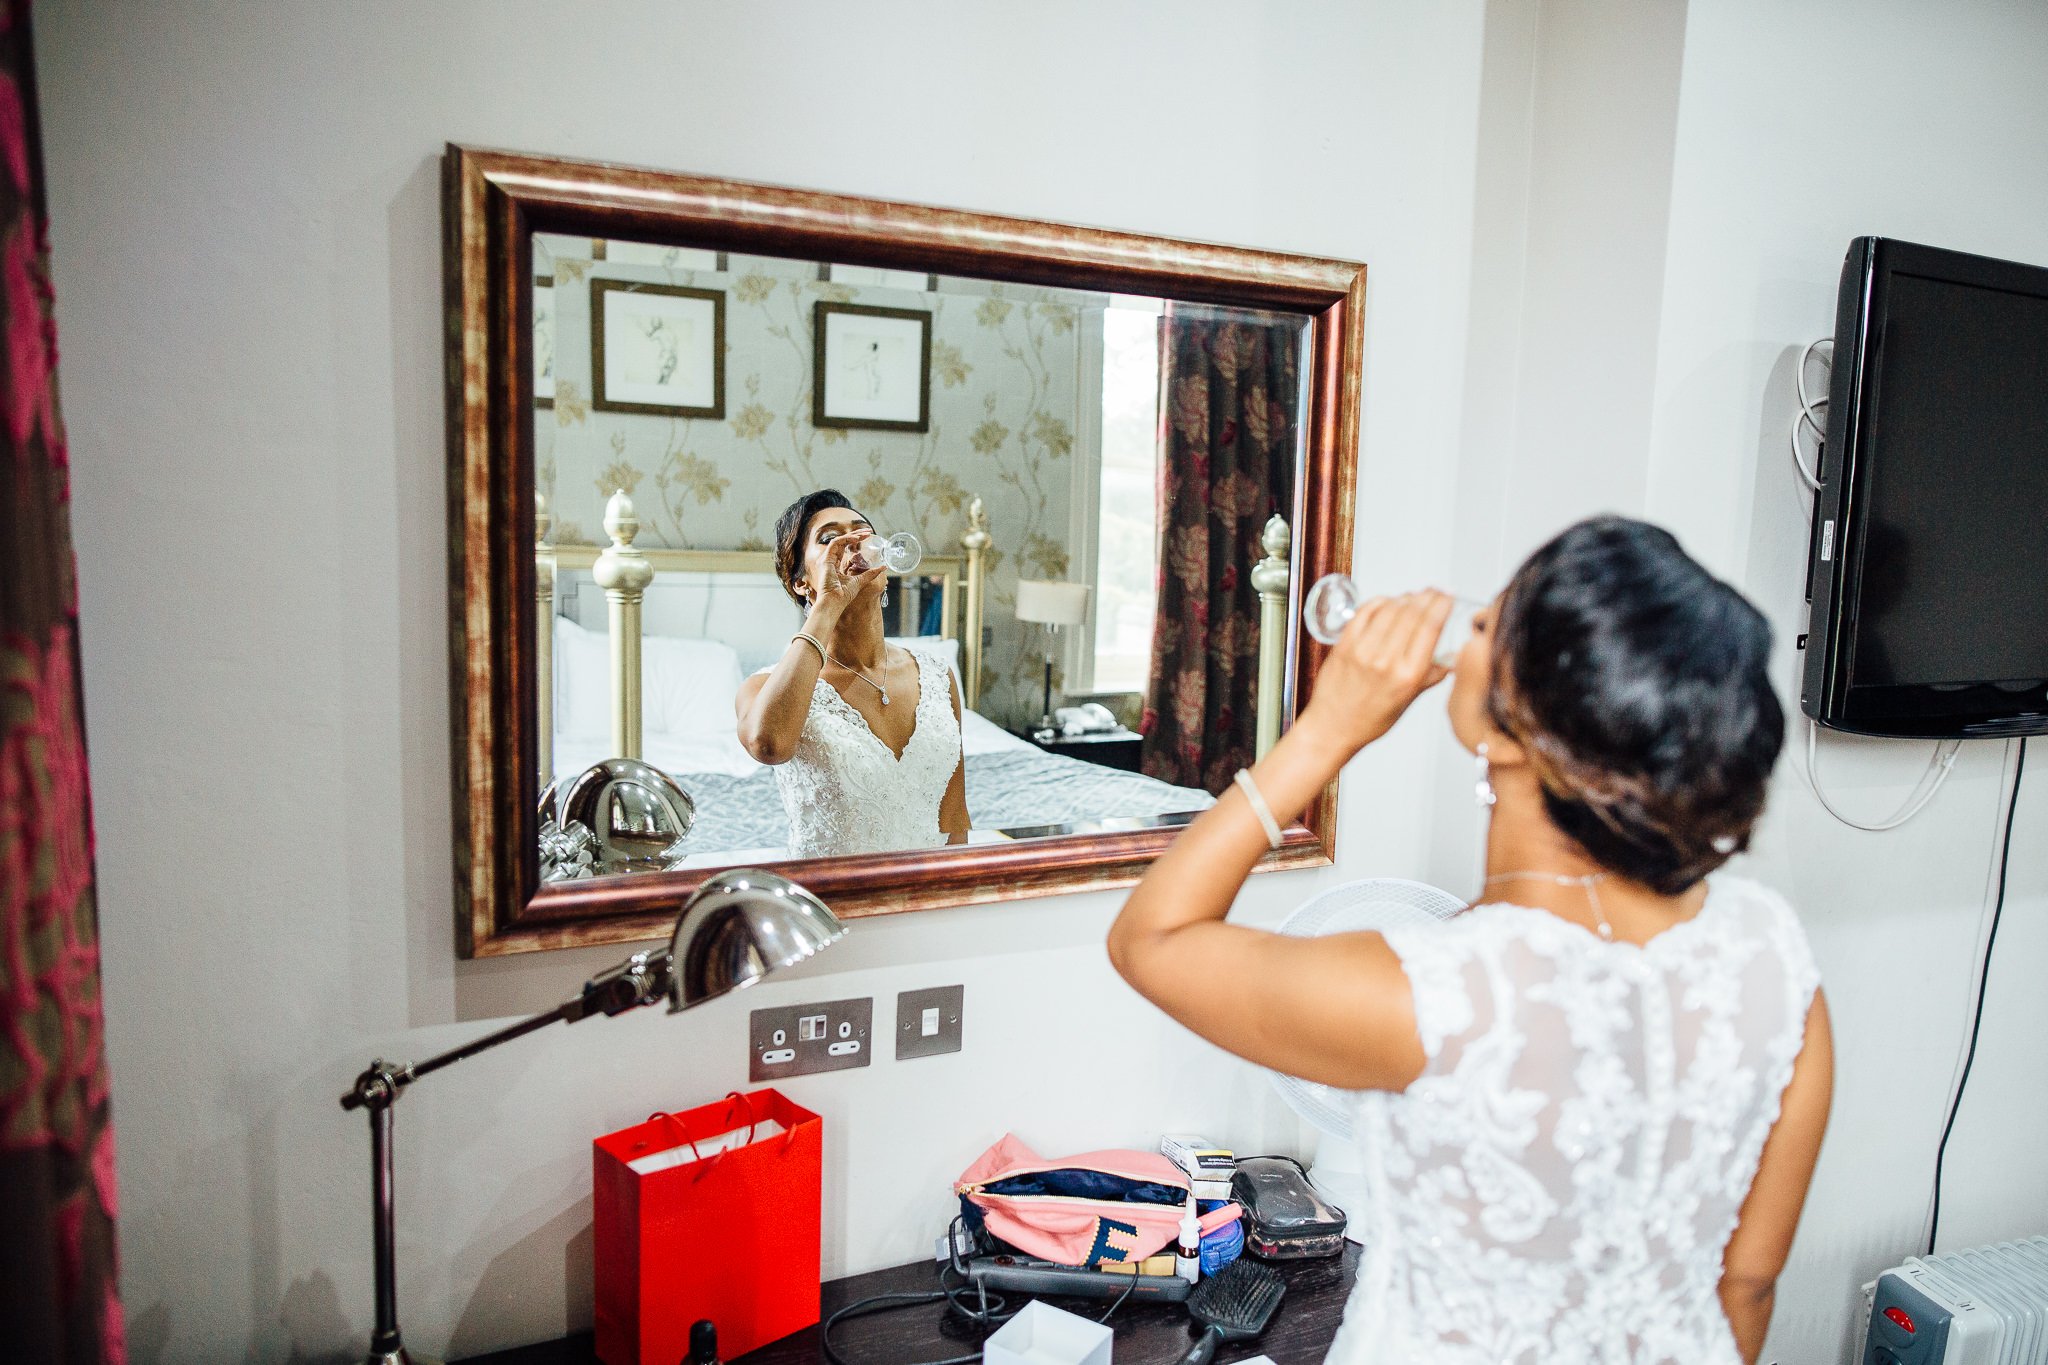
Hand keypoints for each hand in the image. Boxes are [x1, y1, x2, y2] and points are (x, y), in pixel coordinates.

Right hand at [807, 532, 885, 621]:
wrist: (835, 603)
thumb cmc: (844, 596)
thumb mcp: (861, 581)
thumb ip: (870, 573)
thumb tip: (883, 567)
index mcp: (835, 565)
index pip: (844, 548)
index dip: (855, 541)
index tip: (867, 537)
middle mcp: (829, 561)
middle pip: (842, 542)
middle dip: (855, 535)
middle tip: (868, 531)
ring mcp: (826, 560)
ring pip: (839, 540)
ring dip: (852, 535)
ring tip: (865, 534)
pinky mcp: (825, 559)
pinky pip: (836, 543)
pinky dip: (846, 539)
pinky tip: (857, 539)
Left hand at [1296, 591, 1453, 755]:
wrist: (1333, 727)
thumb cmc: (1369, 719)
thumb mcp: (1408, 701)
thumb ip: (1430, 676)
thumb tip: (1451, 660)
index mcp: (1408, 675)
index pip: (1430, 627)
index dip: (1441, 605)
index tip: (1447, 596)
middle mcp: (1386, 660)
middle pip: (1412, 613)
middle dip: (1426, 597)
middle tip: (1433, 591)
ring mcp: (1363, 650)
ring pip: (1390, 609)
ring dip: (1405, 597)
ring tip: (1413, 596)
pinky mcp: (1344, 644)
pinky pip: (1365, 612)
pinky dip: (1379, 601)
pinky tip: (1387, 601)